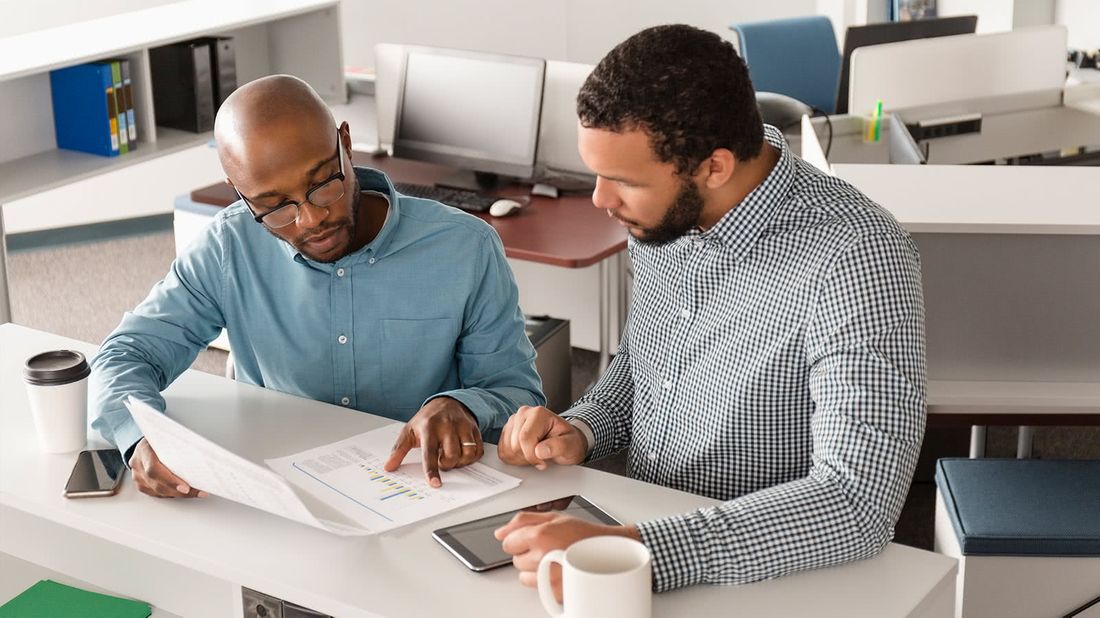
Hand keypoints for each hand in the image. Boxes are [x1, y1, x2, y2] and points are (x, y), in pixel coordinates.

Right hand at [128, 437, 206, 497]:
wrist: (146, 442)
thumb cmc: (160, 438)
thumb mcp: (168, 436)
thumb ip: (178, 446)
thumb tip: (200, 457)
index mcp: (144, 449)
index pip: (154, 469)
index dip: (170, 480)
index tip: (186, 487)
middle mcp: (138, 464)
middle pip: (157, 483)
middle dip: (179, 490)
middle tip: (197, 491)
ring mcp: (137, 475)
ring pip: (157, 491)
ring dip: (178, 494)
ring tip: (197, 492)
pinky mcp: (141, 484)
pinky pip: (156, 493)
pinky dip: (171, 494)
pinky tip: (184, 492)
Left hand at [384, 397, 482, 486]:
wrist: (447, 402)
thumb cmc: (427, 419)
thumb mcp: (409, 431)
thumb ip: (398, 450)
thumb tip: (389, 467)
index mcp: (429, 427)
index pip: (430, 453)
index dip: (432, 470)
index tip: (435, 484)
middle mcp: (448, 426)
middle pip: (451, 456)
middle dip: (446, 465)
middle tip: (441, 460)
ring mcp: (463, 426)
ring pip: (467, 454)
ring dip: (460, 462)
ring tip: (452, 457)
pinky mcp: (475, 429)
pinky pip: (478, 451)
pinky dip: (471, 457)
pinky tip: (462, 453)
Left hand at [494, 511, 641, 602]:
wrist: (609, 551)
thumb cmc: (584, 533)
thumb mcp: (554, 517)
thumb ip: (522, 521)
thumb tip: (500, 532)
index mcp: (539, 534)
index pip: (508, 543)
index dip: (519, 540)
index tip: (532, 539)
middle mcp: (542, 556)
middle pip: (515, 560)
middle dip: (528, 554)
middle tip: (548, 547)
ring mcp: (549, 576)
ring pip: (523, 576)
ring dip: (533, 569)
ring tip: (553, 559)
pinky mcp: (556, 592)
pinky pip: (536, 588)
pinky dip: (543, 581)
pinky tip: (557, 570)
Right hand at [497, 406, 586, 469]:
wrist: (565, 441)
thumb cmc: (568, 442)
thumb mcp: (571, 445)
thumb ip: (558, 446)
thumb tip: (540, 451)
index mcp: (538, 413)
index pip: (525, 438)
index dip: (532, 456)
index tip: (543, 462)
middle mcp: (523, 414)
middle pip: (514, 445)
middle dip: (527, 458)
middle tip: (541, 458)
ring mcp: (513, 422)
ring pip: (507, 449)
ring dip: (521, 459)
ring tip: (535, 455)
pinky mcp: (507, 432)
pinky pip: (502, 451)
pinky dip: (514, 458)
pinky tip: (526, 455)